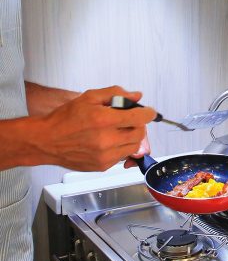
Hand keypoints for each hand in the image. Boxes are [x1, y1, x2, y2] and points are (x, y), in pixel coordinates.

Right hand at [34, 86, 155, 171]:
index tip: (149, 112)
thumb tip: (136, 96)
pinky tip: (108, 141)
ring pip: (134, 147)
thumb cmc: (65, 119)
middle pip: (140, 133)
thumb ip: (115, 94)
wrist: (46, 140)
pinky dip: (120, 148)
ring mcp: (105, 155)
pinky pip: (122, 156)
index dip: (148, 113)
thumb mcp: (89, 98)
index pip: (139, 118)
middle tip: (130, 121)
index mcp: (104, 120)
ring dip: (131, 138)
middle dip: (138, 125)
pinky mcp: (103, 166)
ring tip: (118, 131)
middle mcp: (106, 139)